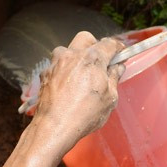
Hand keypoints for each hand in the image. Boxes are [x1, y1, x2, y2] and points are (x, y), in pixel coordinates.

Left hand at [33, 31, 124, 153]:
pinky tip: (68, 85)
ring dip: (76, 57)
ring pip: (68, 50)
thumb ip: (114, 78)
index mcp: (92, 58)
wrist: (54, 127)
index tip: (121, 53)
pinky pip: (57, 65)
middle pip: (86, 39)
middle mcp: (72, 55)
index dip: (118, 48)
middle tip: (100, 62)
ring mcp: (56, 63)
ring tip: (82, 74)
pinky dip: (64, 70)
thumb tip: (117, 67)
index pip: (109, 44)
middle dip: (95, 45)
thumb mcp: (109, 98)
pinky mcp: (45, 74)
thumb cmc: (84, 114)